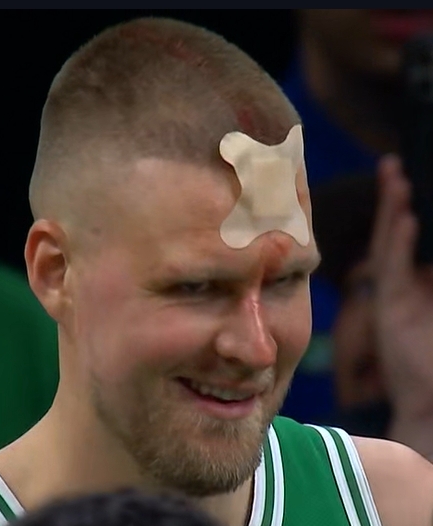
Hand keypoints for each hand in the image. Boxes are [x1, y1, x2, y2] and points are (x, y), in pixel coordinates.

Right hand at [369, 155, 432, 442]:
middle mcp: (399, 286)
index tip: (404, 177)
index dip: (402, 209)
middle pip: (392, 234)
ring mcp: (392, 298)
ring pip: (388, 247)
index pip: (404, 238)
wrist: (432, 404)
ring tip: (396, 180)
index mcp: (412, 284)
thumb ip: (432, 280)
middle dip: (392, 199)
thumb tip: (426, 254)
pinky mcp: (391, 311)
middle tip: (392, 164)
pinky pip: (392, 271)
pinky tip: (402, 220)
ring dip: (392, 212)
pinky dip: (397, 244)